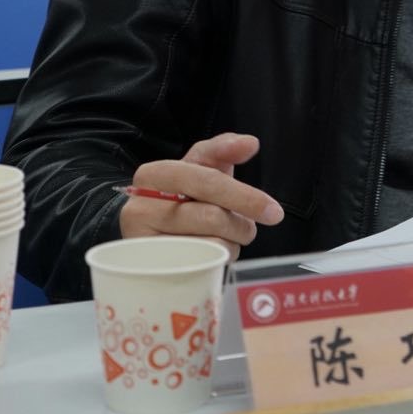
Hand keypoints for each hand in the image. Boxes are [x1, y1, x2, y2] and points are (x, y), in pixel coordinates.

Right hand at [118, 133, 285, 260]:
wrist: (151, 234)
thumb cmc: (183, 197)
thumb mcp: (201, 169)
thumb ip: (224, 150)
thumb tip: (250, 142)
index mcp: (153, 174)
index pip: (206, 181)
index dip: (243, 195)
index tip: (273, 210)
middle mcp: (140, 207)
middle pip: (211, 216)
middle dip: (241, 224)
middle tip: (251, 229)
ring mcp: (141, 242)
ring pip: (209, 244)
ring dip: (229, 243)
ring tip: (224, 238)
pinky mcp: (149, 271)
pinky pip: (200, 267)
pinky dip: (215, 261)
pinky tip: (209, 253)